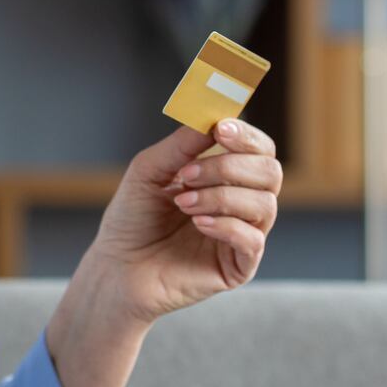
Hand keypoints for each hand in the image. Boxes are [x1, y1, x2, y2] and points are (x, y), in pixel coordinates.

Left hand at [83, 117, 280, 325]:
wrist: (116, 267)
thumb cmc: (133, 218)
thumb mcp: (149, 170)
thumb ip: (181, 145)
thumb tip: (213, 119)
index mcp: (227, 177)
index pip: (259, 150)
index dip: (246, 136)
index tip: (221, 129)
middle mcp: (242, 204)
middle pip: (271, 172)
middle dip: (230, 166)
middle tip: (188, 175)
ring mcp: (243, 236)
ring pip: (264, 204)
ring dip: (221, 196)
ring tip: (183, 203)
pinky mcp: (239, 267)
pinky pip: (253, 240)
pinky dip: (227, 226)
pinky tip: (198, 224)